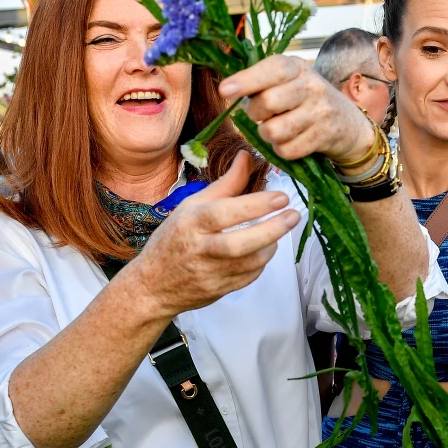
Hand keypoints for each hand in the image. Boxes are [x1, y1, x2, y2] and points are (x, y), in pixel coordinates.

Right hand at [130, 152, 299, 317]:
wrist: (153, 286)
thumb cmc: (173, 239)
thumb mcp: (191, 206)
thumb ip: (225, 184)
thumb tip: (247, 156)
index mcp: (190, 223)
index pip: (224, 213)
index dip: (255, 204)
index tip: (281, 197)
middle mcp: (200, 249)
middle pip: (240, 243)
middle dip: (272, 229)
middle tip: (293, 215)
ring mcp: (210, 274)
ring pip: (250, 262)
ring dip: (270, 245)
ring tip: (277, 229)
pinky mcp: (219, 290)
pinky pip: (249, 276)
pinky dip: (260, 261)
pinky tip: (262, 249)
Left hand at [220, 55, 374, 165]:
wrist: (349, 124)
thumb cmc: (307, 100)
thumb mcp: (290, 81)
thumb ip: (263, 82)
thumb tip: (228, 90)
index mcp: (297, 67)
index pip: (273, 70)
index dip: (247, 80)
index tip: (225, 91)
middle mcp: (312, 86)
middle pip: (268, 102)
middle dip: (255, 114)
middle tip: (261, 115)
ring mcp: (320, 111)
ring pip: (274, 130)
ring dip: (267, 135)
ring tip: (276, 129)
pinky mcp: (324, 136)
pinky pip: (288, 150)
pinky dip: (282, 150)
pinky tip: (290, 141)